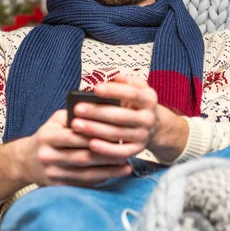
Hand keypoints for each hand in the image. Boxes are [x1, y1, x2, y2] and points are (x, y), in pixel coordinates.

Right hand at [22, 109, 131, 186]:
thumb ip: (76, 115)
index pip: (75, 137)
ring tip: (126, 165)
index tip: (118, 134)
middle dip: (106, 155)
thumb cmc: (48, 135)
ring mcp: (51, 174)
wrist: (24, 161)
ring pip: (84, 174)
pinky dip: (100, 180)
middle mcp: (47, 156)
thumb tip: (104, 111)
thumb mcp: (56, 121)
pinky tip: (114, 175)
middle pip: (82, 158)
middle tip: (127, 151)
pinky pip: (82, 185)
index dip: (98, 136)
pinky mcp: (56, 187)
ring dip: (108, 171)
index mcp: (47, 136)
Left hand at [71, 74, 188, 162]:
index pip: (132, 93)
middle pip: (122, 116)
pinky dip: (106, 149)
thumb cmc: (136, 103)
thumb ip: (127, 81)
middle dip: (98, 112)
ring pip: (118, 134)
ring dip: (95, 130)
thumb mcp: (137, 88)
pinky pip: (121, 152)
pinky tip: (90, 144)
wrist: (154, 126)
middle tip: (77, 109)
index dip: (114, 91)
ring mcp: (144, 135)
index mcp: (149, 99)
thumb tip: (115, 78)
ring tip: (76, 125)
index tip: (95, 88)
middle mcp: (149, 118)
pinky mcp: (138, 150)